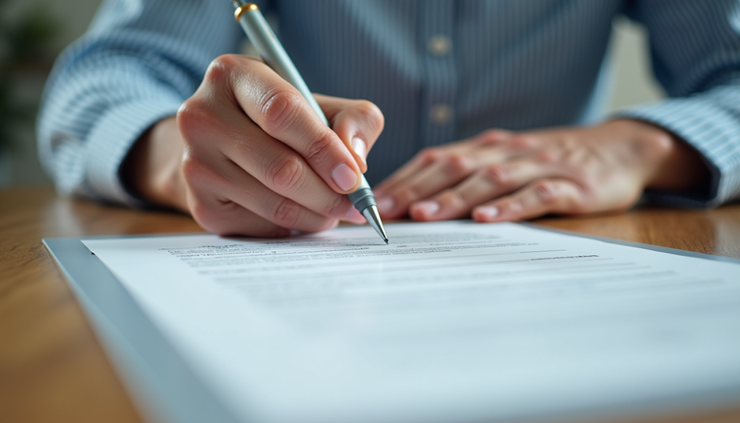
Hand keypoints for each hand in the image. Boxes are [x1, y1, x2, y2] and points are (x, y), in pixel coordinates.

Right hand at [122, 54, 383, 235]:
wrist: (223, 145)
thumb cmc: (280, 121)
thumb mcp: (320, 104)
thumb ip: (353, 120)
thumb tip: (355, 161)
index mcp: (232, 75)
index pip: (282, 112)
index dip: (323, 148)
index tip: (353, 176)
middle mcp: (202, 117)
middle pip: (280, 168)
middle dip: (328, 193)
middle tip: (355, 205)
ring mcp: (195, 165)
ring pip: (274, 203)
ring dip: (317, 215)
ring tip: (335, 210)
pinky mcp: (201, 206)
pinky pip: (262, 226)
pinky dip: (294, 227)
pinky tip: (303, 213)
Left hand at [373, 119, 708, 221]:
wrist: (621, 149)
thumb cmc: (552, 162)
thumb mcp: (508, 161)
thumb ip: (471, 176)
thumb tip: (417, 203)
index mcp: (488, 146)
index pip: (437, 158)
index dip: (405, 178)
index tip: (374, 201)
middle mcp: (507, 151)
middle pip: (456, 166)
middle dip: (417, 188)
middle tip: (385, 211)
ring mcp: (539, 166)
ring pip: (490, 179)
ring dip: (454, 197)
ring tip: (425, 215)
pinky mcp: (571, 186)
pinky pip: (537, 196)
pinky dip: (509, 207)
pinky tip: (486, 219)